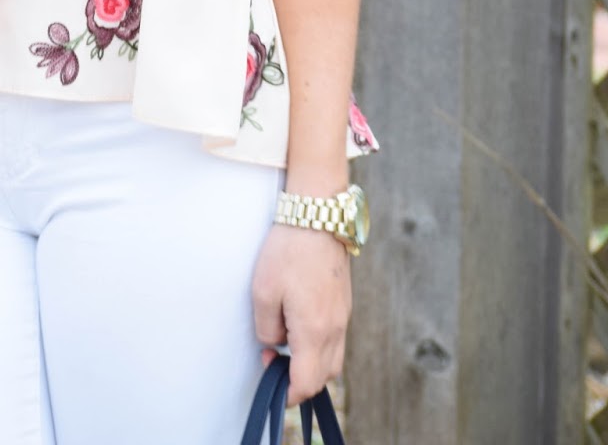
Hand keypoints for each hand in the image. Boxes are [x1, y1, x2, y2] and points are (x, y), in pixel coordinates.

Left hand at [251, 223, 351, 404]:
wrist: (318, 214)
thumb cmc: (288, 250)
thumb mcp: (263, 291)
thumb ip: (267, 329)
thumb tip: (274, 344)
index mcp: (315, 330)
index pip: (307, 383)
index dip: (288, 394)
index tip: (271, 383)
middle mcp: (335, 328)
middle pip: (324, 376)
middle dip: (299, 379)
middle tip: (273, 359)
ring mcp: (343, 315)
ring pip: (332, 359)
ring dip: (311, 362)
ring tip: (285, 340)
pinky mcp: (344, 302)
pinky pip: (336, 338)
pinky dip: (319, 344)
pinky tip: (299, 323)